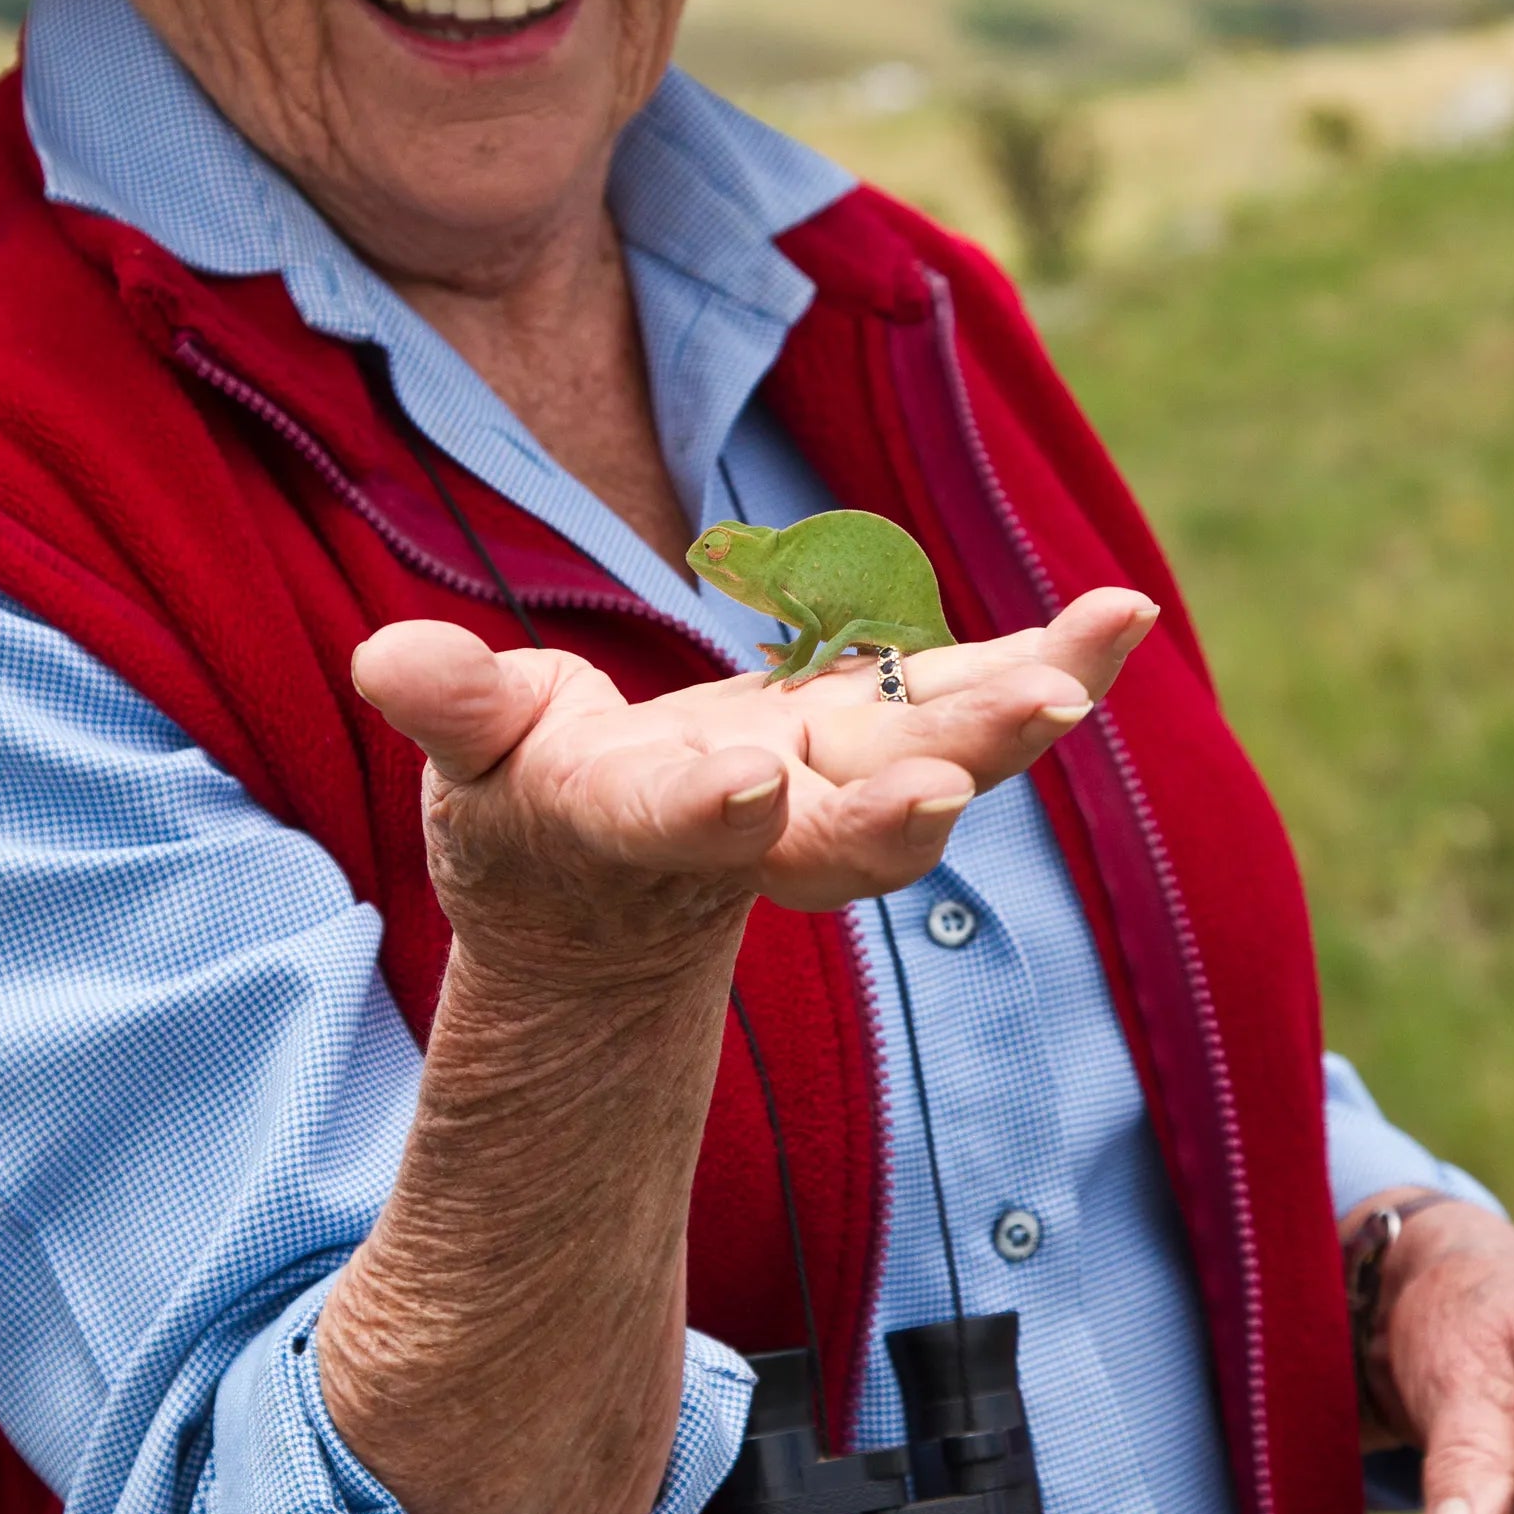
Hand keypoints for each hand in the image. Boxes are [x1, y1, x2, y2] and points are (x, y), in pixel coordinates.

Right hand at [352, 586, 1156, 956]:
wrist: (621, 897)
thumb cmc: (527, 816)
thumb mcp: (473, 765)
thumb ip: (453, 710)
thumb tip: (392, 660)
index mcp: (636, 827)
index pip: (669, 823)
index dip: (701, 812)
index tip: (741, 791)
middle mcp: (759, 824)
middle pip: (838, 823)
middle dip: (894, 801)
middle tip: (948, 779)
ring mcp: (838, 788)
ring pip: (932, 763)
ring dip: (1006, 721)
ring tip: (1087, 661)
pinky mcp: (889, 742)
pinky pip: (975, 701)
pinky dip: (1050, 663)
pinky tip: (1121, 616)